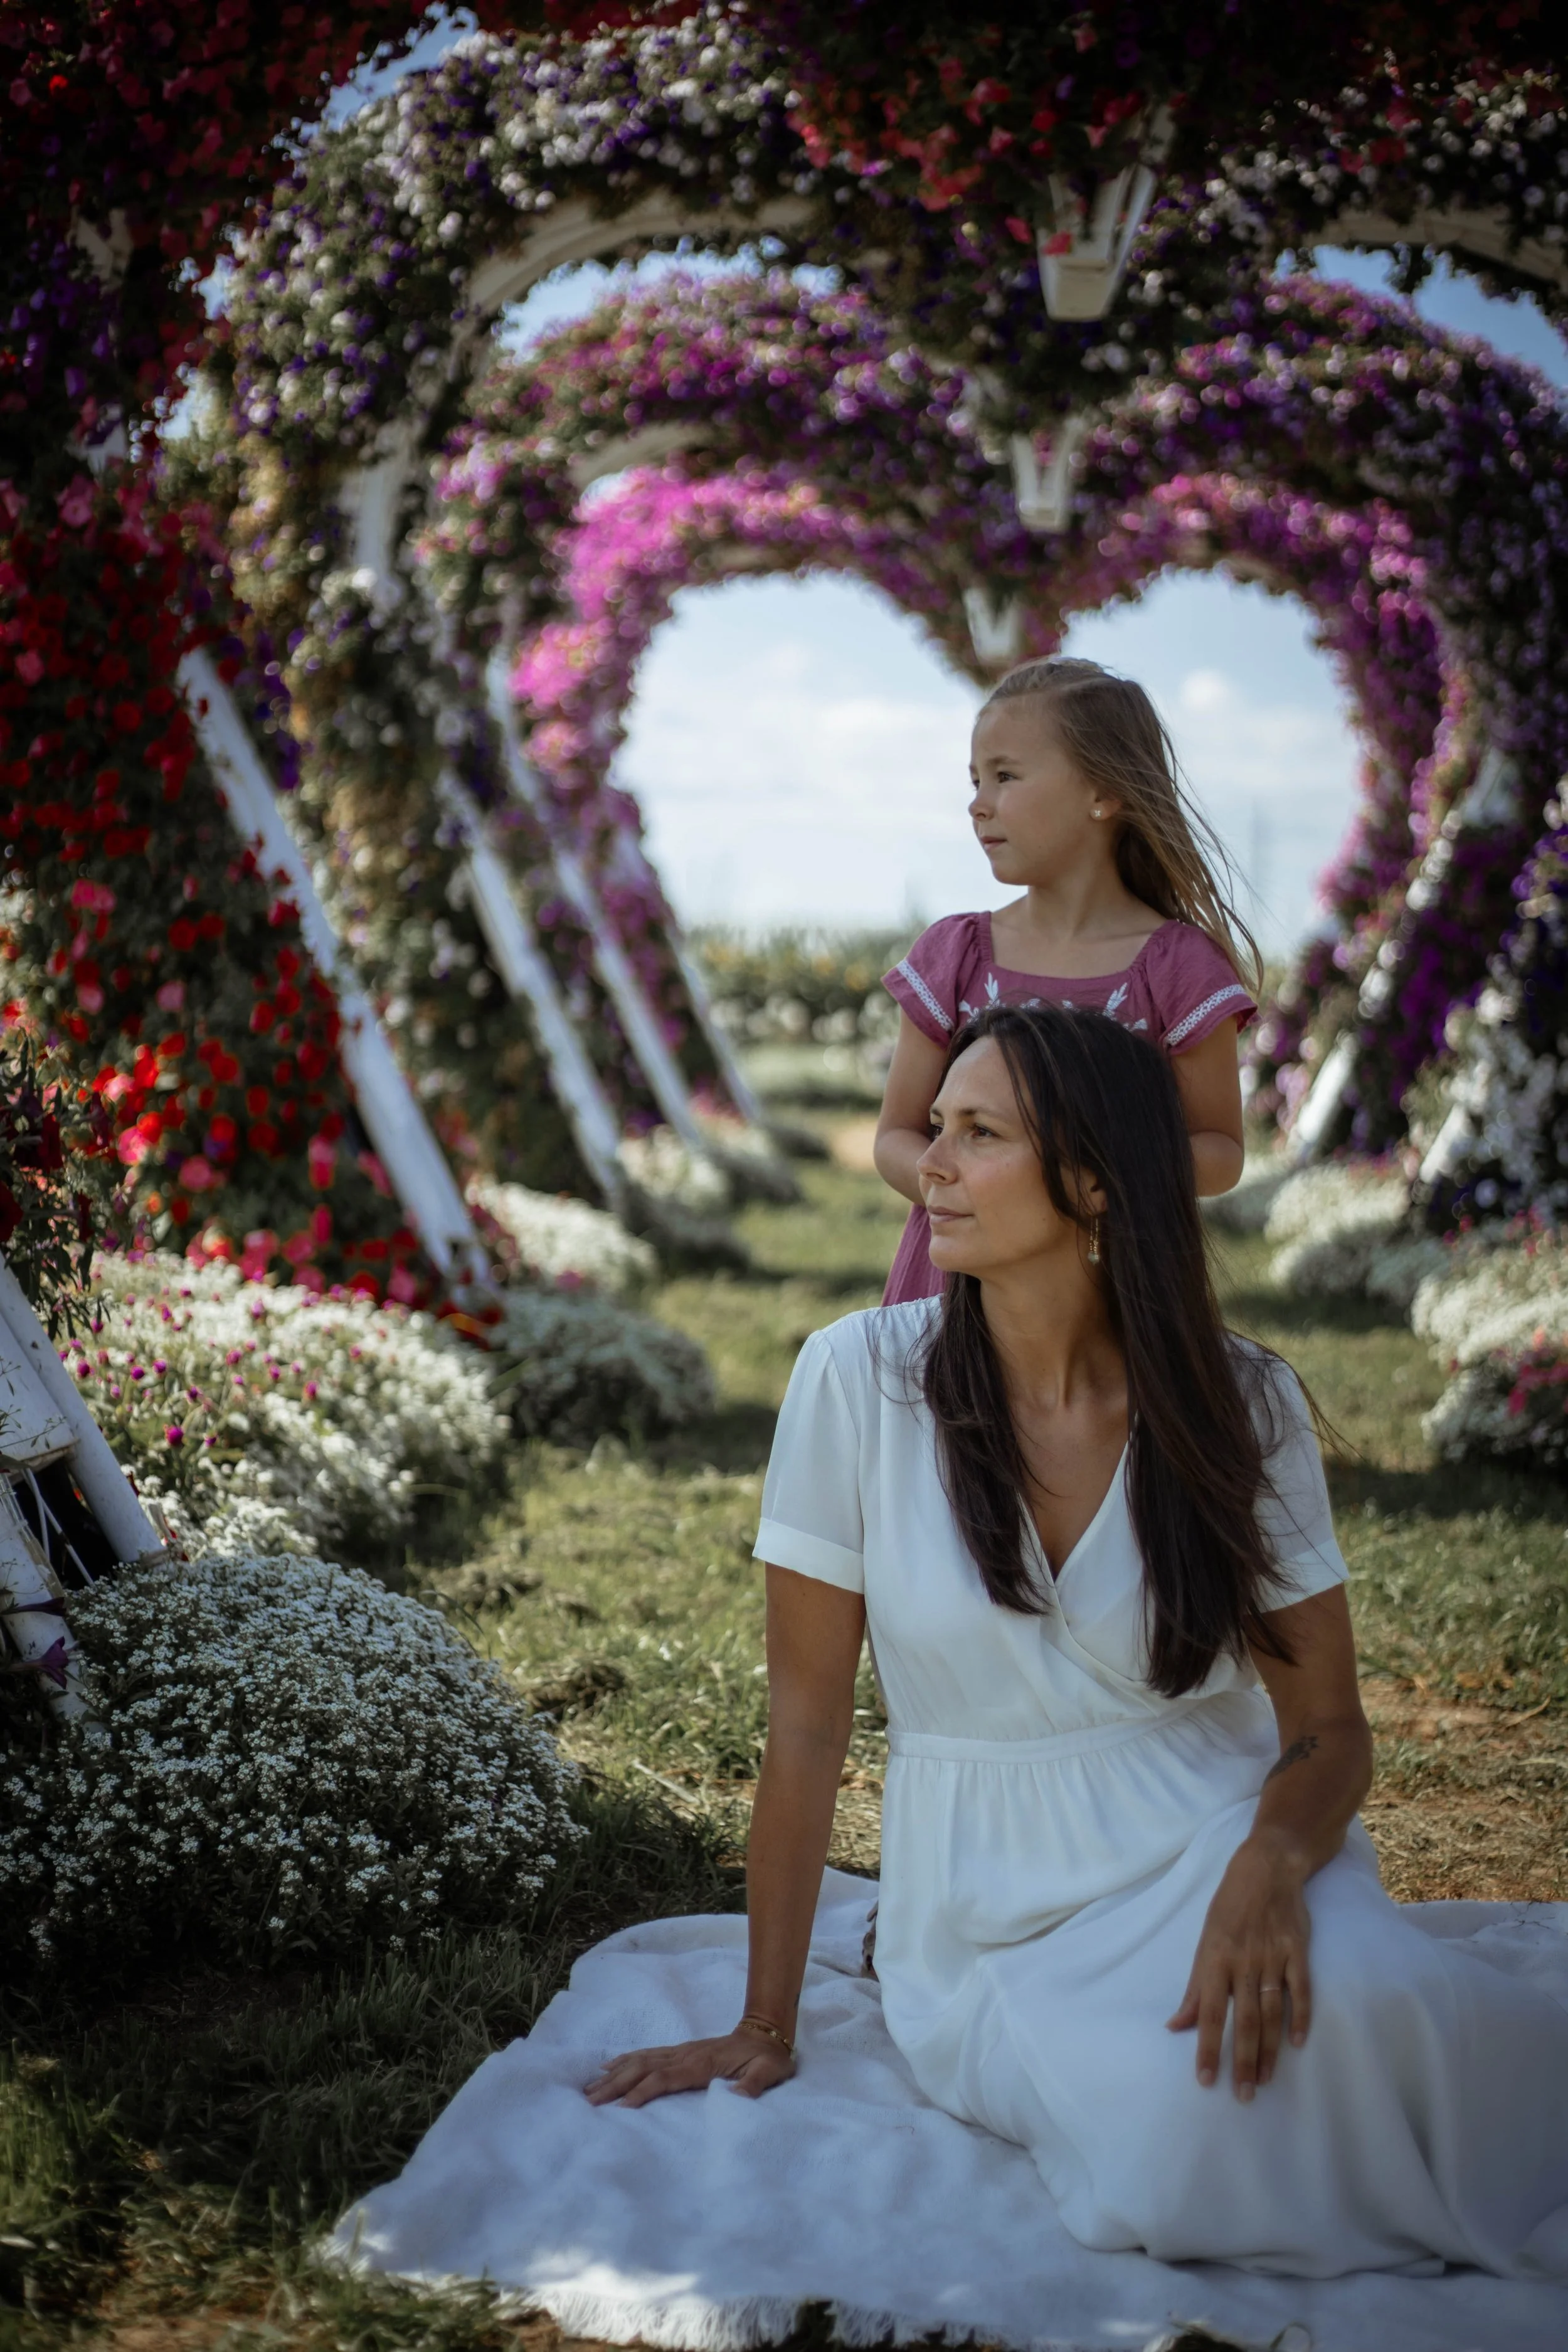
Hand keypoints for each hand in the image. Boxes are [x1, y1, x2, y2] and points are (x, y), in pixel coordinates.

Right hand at [585, 2025, 794, 2107]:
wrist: (767, 2033)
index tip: (622, 2106)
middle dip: (617, 2083)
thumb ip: (754, 2085)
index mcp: (702, 2063)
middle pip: (644, 2068)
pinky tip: (609, 2065)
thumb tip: (736, 2096)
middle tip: (590, 2100)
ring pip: (641, 2060)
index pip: (666, 2078)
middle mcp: (686, 2054)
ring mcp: (681, 2051)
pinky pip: (648, 2054)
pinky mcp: (680, 2051)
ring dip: (616, 2072)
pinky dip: (626, 2059)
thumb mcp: (769, 2072)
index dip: (644, 2090)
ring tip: (590, 2086)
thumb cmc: (768, 2059)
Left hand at [1166, 1834, 1311, 2099]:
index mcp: (1215, 1959)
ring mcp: (1273, 1956)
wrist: (1266, 1868)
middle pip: (1243, 2020)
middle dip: (1242, 2060)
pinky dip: (1301, 2016)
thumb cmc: (1229, 1908)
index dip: (1206, 2047)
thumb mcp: (1204, 1942)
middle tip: (1243, 2096)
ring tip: (1265, 2080)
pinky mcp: (1298, 1951)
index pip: (1208, 2012)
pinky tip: (1298, 2042)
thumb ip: (1194, 1987)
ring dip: (1269, 2049)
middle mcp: (1243, 1962)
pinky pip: (1301, 1989)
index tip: (1206, 2080)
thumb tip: (1175, 2025)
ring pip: (1270, 2011)